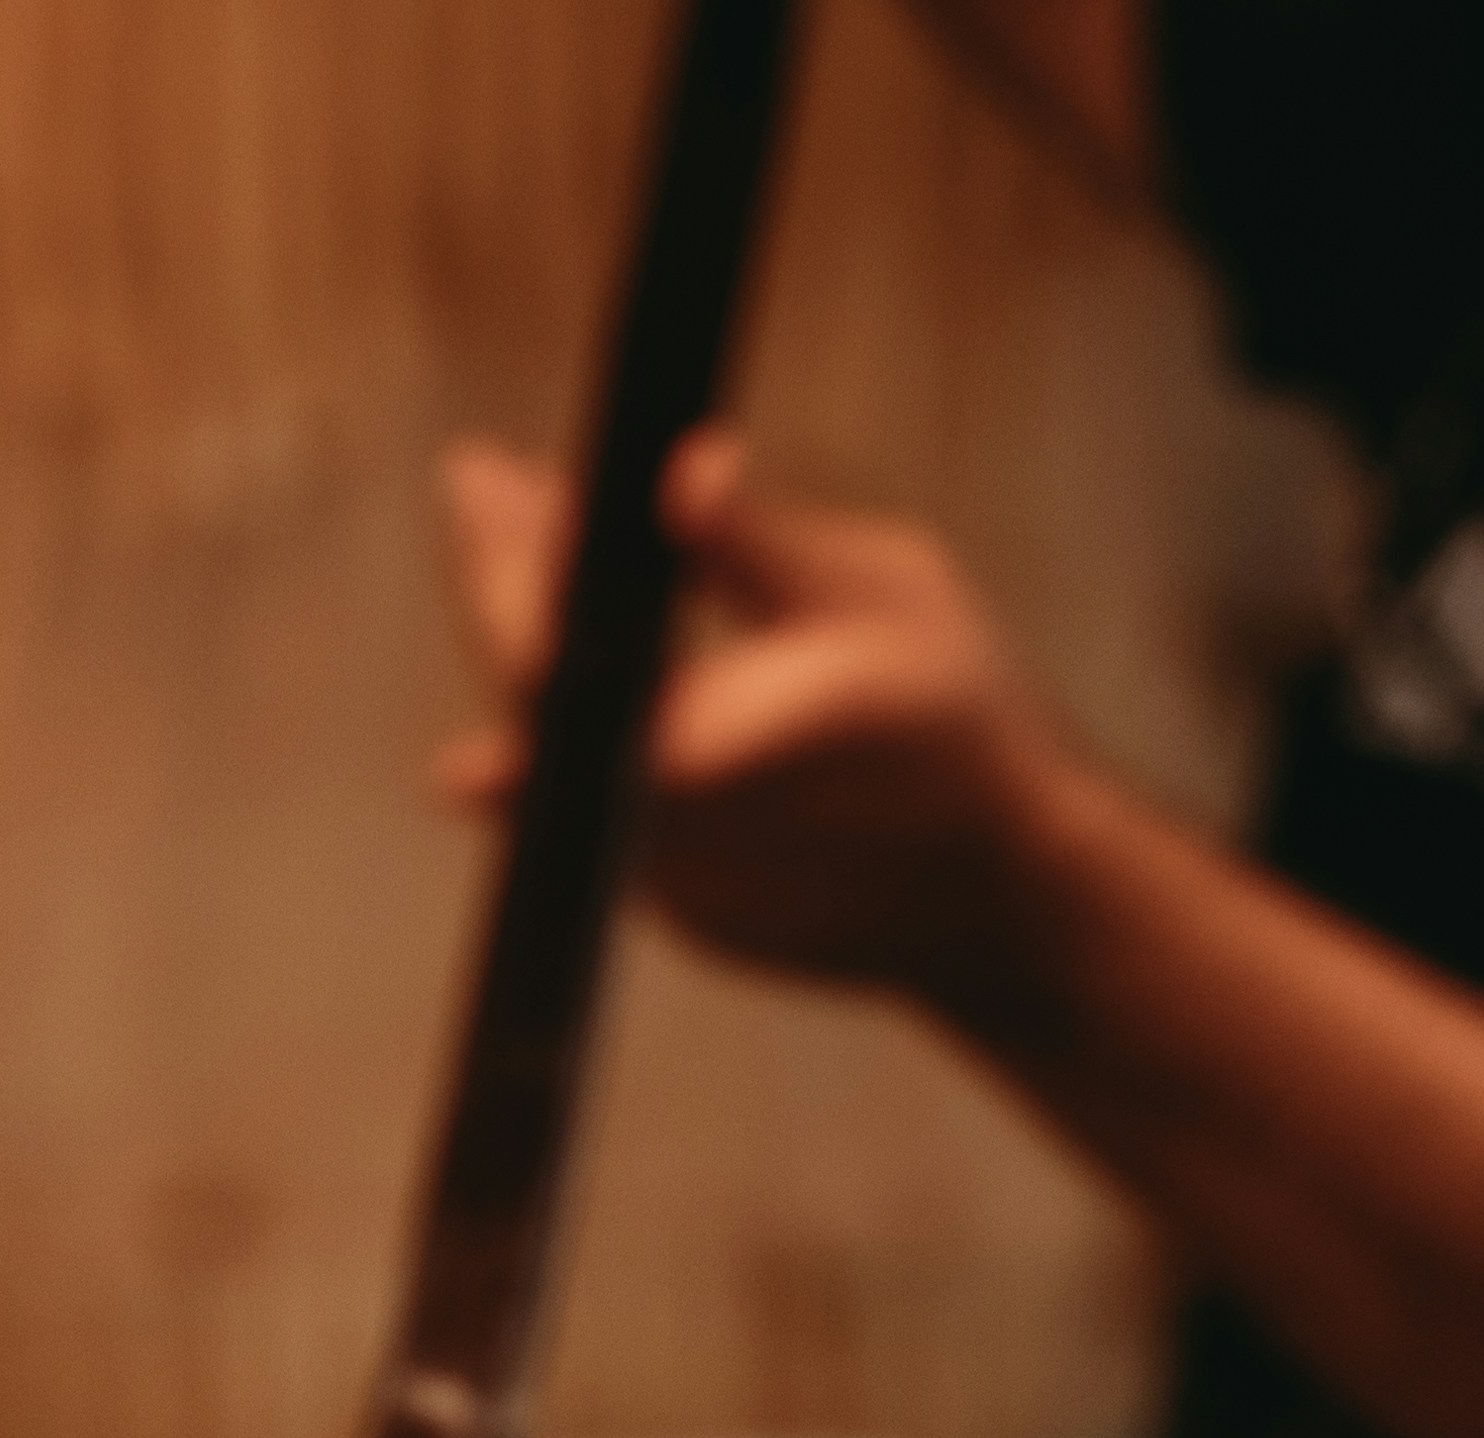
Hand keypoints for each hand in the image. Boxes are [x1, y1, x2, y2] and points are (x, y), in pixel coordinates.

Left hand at [438, 423, 1072, 1006]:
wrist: (1007, 896)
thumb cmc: (964, 727)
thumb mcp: (880, 591)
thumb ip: (759, 545)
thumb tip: (680, 471)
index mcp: (717, 745)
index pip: (549, 660)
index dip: (499, 563)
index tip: (476, 475)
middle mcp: (674, 839)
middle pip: (535, 709)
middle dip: (504, 587)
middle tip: (490, 491)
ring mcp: (672, 895)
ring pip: (561, 764)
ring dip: (543, 654)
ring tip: (530, 542)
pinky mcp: (685, 920)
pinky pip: (606, 808)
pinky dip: (590, 726)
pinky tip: (599, 653)